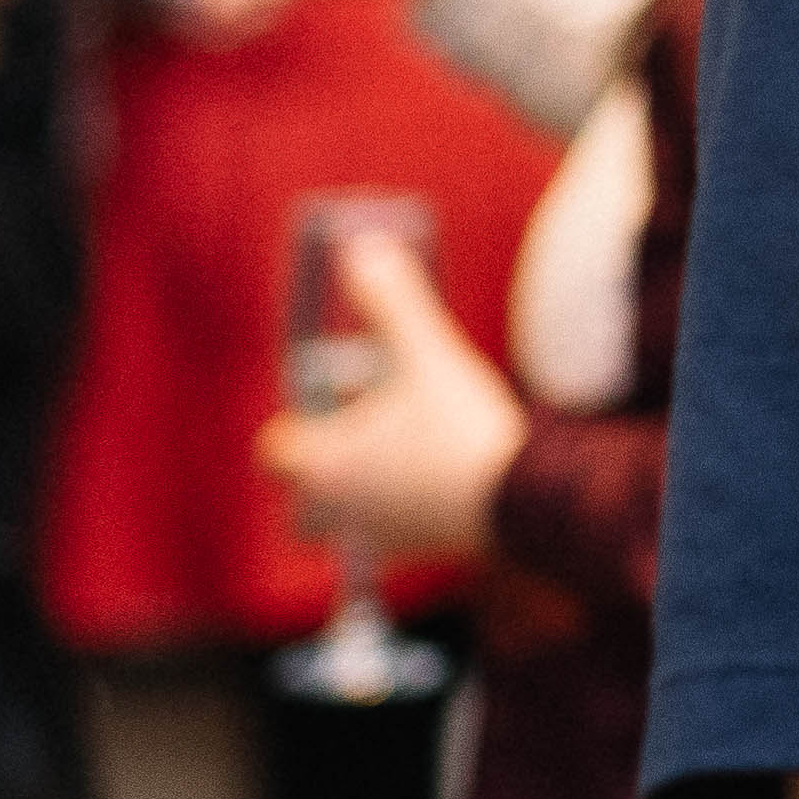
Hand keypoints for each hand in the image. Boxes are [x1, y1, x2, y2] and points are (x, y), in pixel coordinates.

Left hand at [257, 229, 525, 570]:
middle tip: (362, 432)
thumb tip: (362, 246)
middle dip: (319, 467)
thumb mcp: (425, 354)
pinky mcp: (419, 551)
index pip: (274, 450)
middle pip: (300, 495)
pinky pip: (389, 532)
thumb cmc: (461, 430)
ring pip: (345, 516)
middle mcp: (339, 510)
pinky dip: (400, 507)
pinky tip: (442, 474)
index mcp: (323, 465)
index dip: (295, 421)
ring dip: (362, 486)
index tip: (327, 400)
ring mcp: (378, 537)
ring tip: (405, 450)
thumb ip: (390, 302)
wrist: (524, 503)